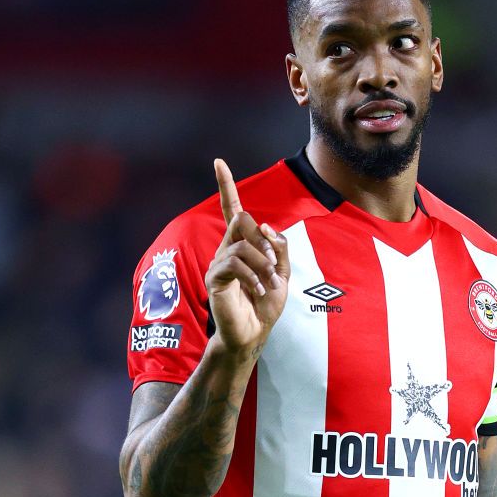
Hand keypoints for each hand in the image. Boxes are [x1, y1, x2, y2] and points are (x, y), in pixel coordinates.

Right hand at [205, 159, 289, 359]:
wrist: (253, 333)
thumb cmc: (265, 304)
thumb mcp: (282, 273)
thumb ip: (279, 248)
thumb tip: (265, 227)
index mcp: (242, 245)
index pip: (233, 210)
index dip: (226, 186)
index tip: (218, 162)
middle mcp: (226, 249)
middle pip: (243, 222)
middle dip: (264, 241)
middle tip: (274, 265)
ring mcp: (218, 263)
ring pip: (241, 245)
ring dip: (262, 263)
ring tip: (269, 284)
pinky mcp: (214, 278)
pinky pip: (233, 263)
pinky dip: (251, 275)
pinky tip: (258, 291)